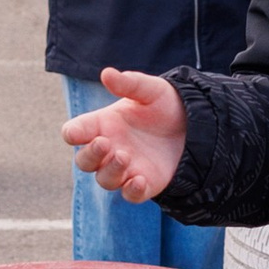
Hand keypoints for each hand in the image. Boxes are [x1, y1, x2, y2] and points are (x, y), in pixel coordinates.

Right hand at [62, 66, 186, 203]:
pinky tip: (139, 180)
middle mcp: (110, 149)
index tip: (75, 133)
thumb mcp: (151, 90)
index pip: (76, 132)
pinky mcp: (144, 184)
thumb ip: (129, 83)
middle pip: (84, 161)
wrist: (196, 125)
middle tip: (104, 143)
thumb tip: (106, 73)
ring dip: (110, 171)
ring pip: (105, 179)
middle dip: (90, 154)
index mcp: (103, 124)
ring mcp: (125, 169)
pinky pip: (130, 195)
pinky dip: (131, 191)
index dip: (72, 133)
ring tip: (124, 156)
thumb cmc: (166, 105)